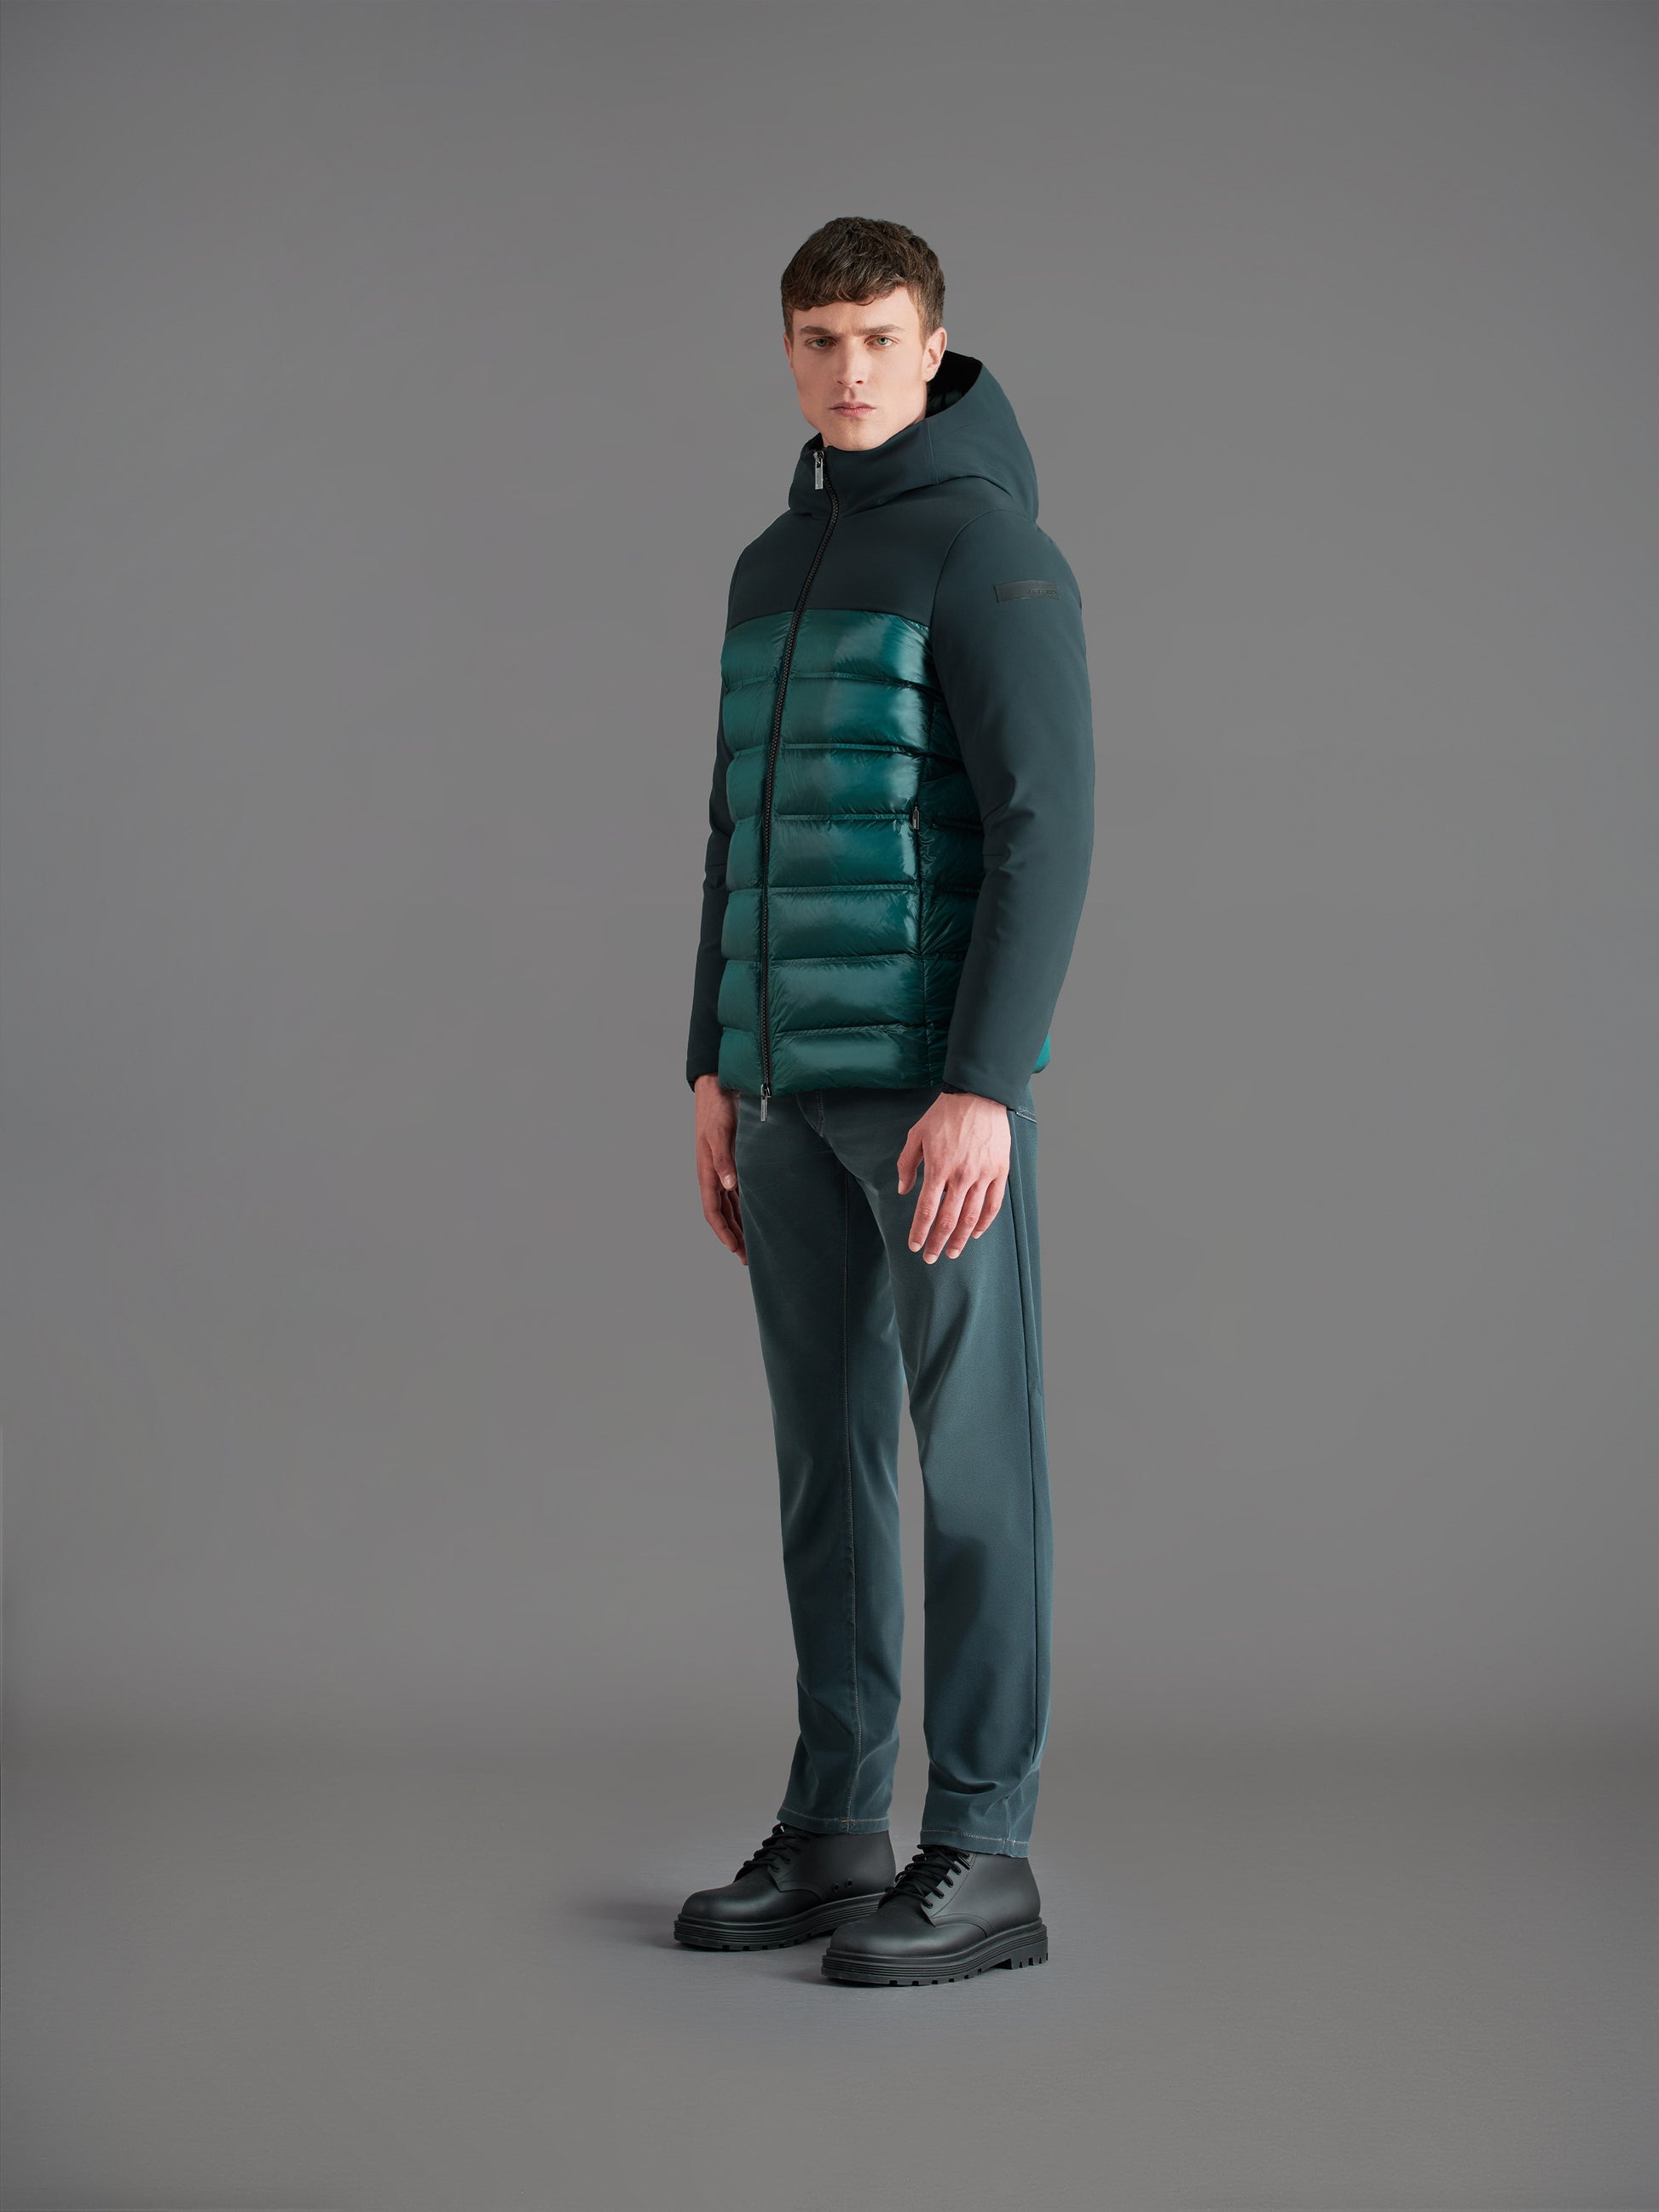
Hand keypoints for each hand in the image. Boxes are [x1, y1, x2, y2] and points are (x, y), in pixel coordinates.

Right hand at [693, 1075, 745, 1263]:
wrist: (718, 1087)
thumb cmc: (718, 1109)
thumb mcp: (721, 1133)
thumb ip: (724, 1159)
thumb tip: (729, 1185)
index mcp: (707, 1172)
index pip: (713, 1211)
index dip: (724, 1232)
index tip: (735, 1250)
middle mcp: (714, 1175)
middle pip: (722, 1214)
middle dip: (734, 1236)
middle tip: (748, 1258)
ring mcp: (723, 1169)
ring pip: (731, 1205)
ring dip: (740, 1225)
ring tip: (753, 1244)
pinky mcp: (733, 1161)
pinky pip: (738, 1192)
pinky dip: (745, 1207)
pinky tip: (757, 1215)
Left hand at [896, 1090, 1010, 1261]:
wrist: (978, 1096)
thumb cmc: (944, 1115)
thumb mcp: (916, 1136)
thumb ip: (907, 1165)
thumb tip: (903, 1190)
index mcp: (938, 1168)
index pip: (927, 1210)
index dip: (920, 1232)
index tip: (915, 1246)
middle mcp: (961, 1176)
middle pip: (948, 1220)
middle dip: (938, 1243)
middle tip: (931, 1257)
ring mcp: (983, 1175)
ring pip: (971, 1217)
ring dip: (960, 1239)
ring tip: (952, 1252)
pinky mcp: (999, 1172)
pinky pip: (993, 1205)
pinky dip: (984, 1222)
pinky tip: (975, 1233)